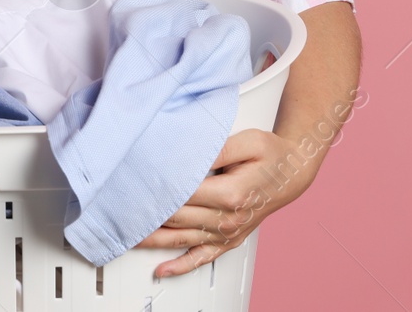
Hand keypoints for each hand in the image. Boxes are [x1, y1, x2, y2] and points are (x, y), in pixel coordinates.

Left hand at [133, 128, 318, 278]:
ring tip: (126, 237)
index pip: (181, 194)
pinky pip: (202, 257)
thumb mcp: (247, 141)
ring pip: (183, 240)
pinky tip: (162, 270)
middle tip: (118, 207)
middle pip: (177, 218)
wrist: (293, 172)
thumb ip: (216, 149)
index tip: (132, 185)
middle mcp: (228, 218)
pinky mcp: (229, 239)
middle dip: (146, 213)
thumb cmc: (271, 154)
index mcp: (230, 193)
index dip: (155, 190)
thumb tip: (188, 154)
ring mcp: (228, 231)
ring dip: (153, 241)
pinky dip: (181, 266)